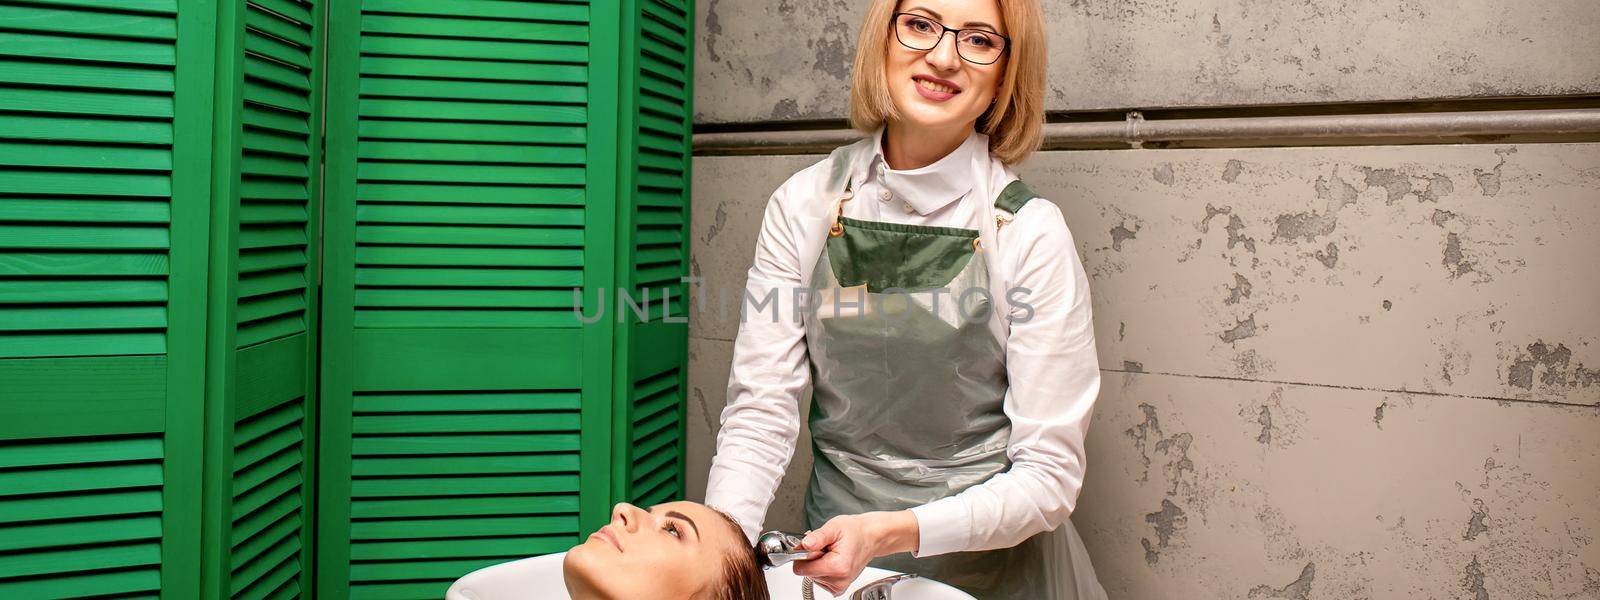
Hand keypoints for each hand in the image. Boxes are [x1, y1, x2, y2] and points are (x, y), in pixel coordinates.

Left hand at [791, 511, 918, 596]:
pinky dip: (822, 568)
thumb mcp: (834, 527)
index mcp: (837, 567)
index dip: (802, 555)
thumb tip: (804, 545)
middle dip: (811, 558)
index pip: (801, 569)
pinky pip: (819, 579)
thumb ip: (817, 538)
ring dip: (817, 562)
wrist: (870, 538)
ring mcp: (839, 586)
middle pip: (806, 572)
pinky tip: (832, 559)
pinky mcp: (838, 588)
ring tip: (830, 551)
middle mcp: (839, 581)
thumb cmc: (855, 532)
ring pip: (812, 576)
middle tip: (824, 546)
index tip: (812, 545)